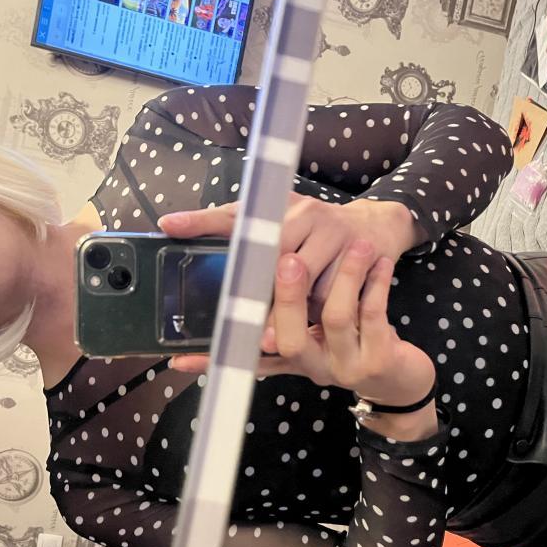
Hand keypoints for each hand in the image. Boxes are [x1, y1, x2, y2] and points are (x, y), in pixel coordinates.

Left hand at [157, 194, 425, 318]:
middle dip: (256, 297)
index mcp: (277, 206)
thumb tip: (173, 228)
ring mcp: (331, 230)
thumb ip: (235, 232)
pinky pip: (331, 292)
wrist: (376, 226)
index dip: (201, 220)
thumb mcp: (279, 225)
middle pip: (270, 260)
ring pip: (302, 281)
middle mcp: (302, 212)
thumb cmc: (316, 233)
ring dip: (288, 313)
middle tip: (238, 326)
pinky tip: (313, 324)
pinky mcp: (357, 252)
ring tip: (272, 340)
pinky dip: (319, 311)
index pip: (234, 214)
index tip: (170, 226)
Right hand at [173, 240, 436, 437]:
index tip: (179, 354)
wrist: (404, 384)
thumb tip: (250, 276)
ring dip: (343, 278)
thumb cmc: (354, 347)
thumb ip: (282, 316)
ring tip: (351, 244)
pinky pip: (375, 315)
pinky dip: (376, 286)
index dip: (215, 355)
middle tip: (287, 260)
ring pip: (336, 319)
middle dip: (288, 297)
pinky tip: (381, 263)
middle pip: (289, 340)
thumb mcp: (315, 338)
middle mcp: (314, 366)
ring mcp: (347, 365)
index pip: (248, 359)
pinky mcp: (382, 357)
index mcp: (293, 359)